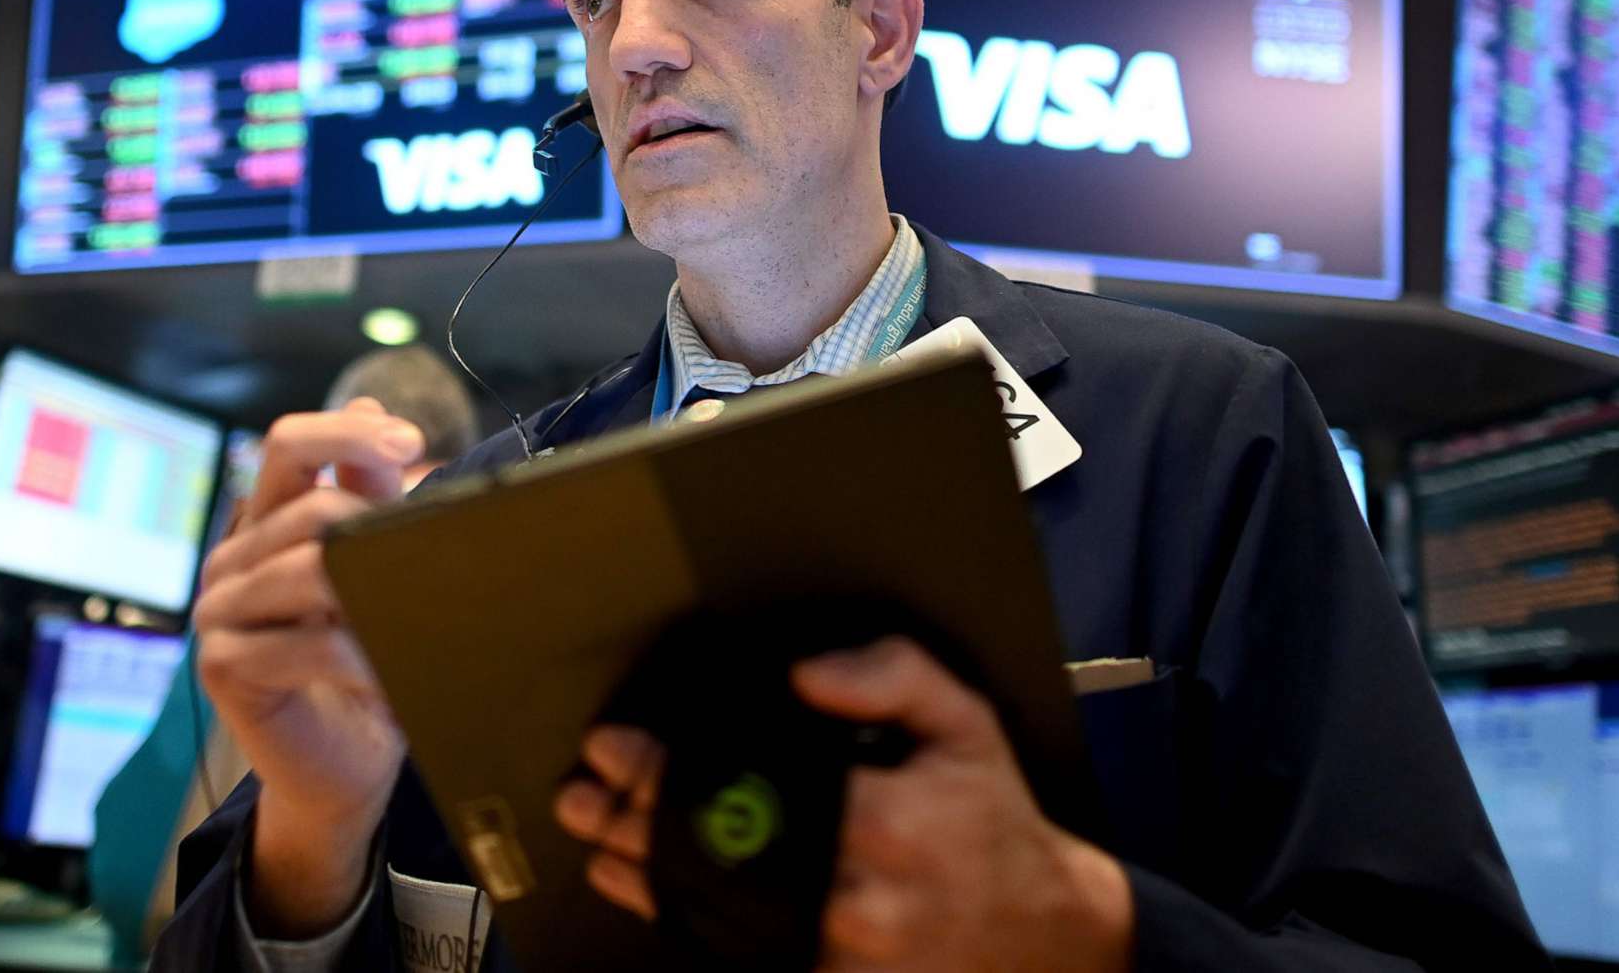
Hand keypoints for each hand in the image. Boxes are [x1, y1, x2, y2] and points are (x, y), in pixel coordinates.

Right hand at [193, 398, 422, 934]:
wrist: (351, 761)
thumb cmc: (368, 660)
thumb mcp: (379, 569)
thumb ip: (371, 498)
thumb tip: (375, 412)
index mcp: (268, 520)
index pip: (289, 445)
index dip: (345, 434)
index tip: (411, 443)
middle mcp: (236, 557)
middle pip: (307, 507)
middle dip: (376, 531)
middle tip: (433, 563)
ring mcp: (220, 611)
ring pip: (304, 569)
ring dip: (373, 594)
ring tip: (422, 618)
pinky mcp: (223, 665)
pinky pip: (297, 644)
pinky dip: (355, 655)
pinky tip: (388, 670)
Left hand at [553, 637, 1133, 972]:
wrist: (1037, 927)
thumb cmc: (989, 812)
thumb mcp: (963, 720)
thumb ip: (892, 675)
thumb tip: (806, 673)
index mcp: (889, 819)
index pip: (751, 791)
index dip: (669, 772)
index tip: (615, 745)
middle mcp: (862, 896)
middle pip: (719, 860)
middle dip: (637, 826)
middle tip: (581, 795)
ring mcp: (846, 955)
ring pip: (721, 917)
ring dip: (646, 879)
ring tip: (594, 842)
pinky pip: (748, 956)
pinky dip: (693, 925)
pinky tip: (651, 896)